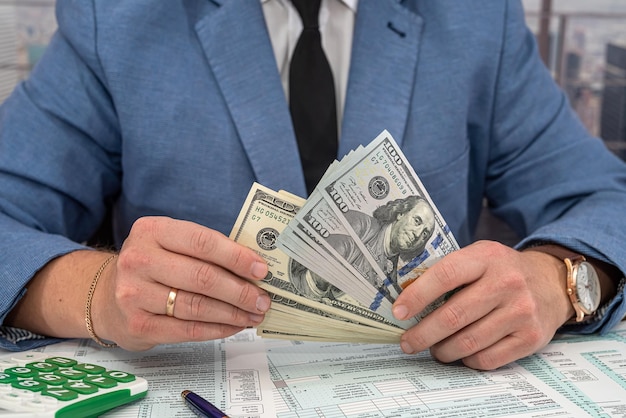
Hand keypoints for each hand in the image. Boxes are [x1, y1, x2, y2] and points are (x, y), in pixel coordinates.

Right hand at [92, 216, 269, 350]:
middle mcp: (139, 259)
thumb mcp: (170, 245)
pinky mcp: (138, 324)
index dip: (237, 257)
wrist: (107, 296)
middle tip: (263, 299)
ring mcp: (134, 293)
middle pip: (203, 277)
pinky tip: (234, 326)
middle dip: (240, 290)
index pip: (203, 242)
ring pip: (197, 306)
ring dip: (233, 312)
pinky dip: (217, 329)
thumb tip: (253, 268)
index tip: (261, 269)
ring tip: (254, 314)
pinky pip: (188, 329)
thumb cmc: (152, 267)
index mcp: (152, 230)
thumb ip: (206, 251)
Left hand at [392, 240, 573, 369]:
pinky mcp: (530, 338)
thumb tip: (407, 300)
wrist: (551, 283)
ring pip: (467, 342)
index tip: (398, 312)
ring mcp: (521, 312)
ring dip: (442, 350)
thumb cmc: (502, 271)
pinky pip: (487, 359)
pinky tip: (460, 353)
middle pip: (453, 316)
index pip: (445, 275)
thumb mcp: (478, 257)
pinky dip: (466, 360)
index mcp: (487, 257)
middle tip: (407, 342)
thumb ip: (448, 272)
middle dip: (422, 334)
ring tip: (432, 348)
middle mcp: (506, 283)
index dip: (417, 296)